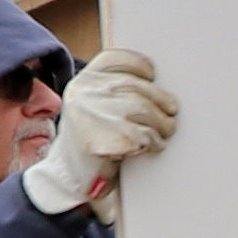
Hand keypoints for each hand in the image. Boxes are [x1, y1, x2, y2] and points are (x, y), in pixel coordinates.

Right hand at [23, 47, 182, 215]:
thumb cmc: (89, 140)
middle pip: (135, 86)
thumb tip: (153, 81)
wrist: (67, 178)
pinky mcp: (100, 141)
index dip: (138, 65)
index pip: (115, 59)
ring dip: (161, 122)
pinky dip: (154, 141)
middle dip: (160, 100)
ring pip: (142, 108)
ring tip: (164, 131)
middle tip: (170, 114)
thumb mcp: (93, 107)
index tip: (152, 76)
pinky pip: (142, 134)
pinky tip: (152, 145)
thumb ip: (114, 90)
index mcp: (82, 81)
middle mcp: (82, 93)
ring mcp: (90, 115)